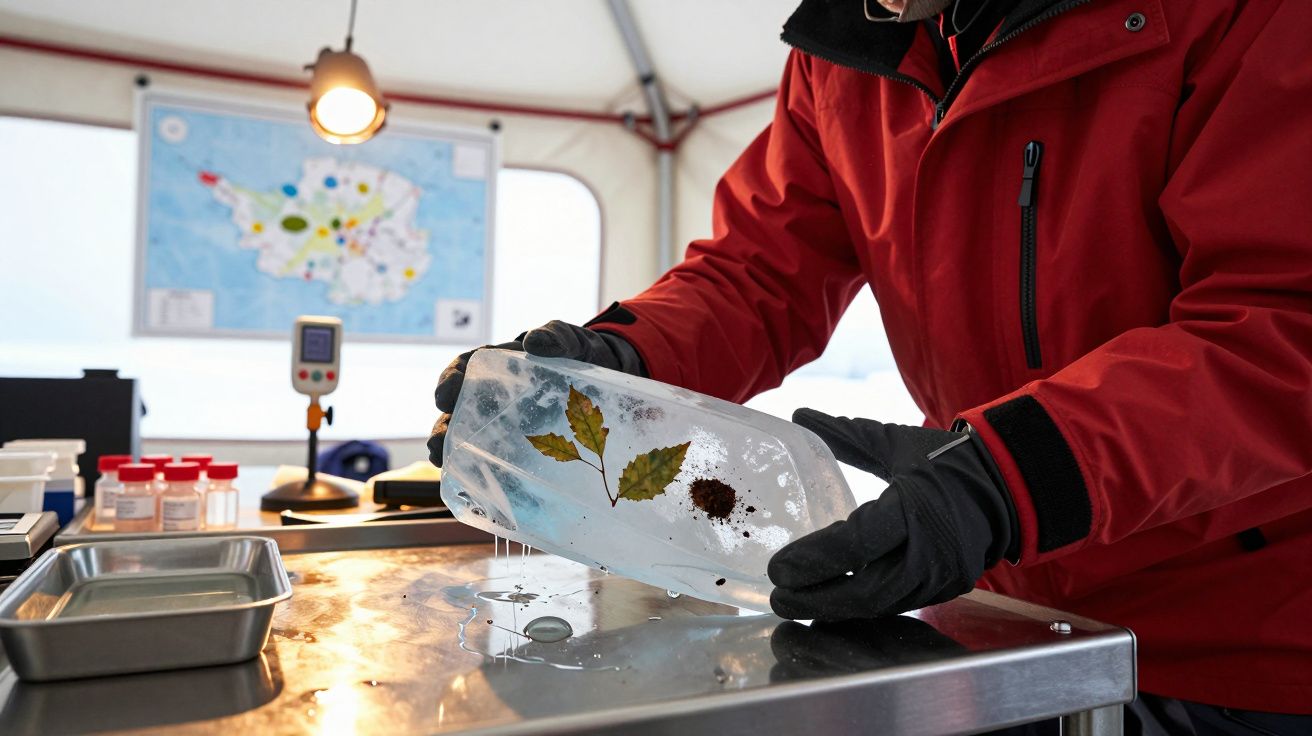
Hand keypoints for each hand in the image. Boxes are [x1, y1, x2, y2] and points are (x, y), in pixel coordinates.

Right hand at [427, 318, 644, 465]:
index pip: (463, 370)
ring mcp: (508, 424)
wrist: (607, 379)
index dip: (448, 382)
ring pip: (471, 440)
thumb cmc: (580, 353)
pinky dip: (489, 476)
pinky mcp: (524, 447)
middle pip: (458, 411)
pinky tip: (483, 490)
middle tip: (438, 446)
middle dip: (444, 429)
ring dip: (454, 455)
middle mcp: (496, 397)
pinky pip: (501, 462)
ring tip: (445, 467)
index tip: (443, 397)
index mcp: (499, 366)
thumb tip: (531, 343)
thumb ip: (555, 336)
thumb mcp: (570, 340)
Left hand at [768, 409, 1016, 620]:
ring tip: (796, 604)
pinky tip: (831, 604)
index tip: (778, 566)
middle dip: (817, 597)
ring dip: (835, 608)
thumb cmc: (948, 460)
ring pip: (879, 604)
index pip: (856, 542)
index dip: (814, 558)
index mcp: (914, 508)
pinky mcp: (946, 590)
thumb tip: (799, 415)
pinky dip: (862, 607)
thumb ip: (846, 435)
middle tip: (779, 596)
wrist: (1011, 485)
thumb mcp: (897, 442)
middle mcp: (928, 550)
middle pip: (865, 588)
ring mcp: (940, 576)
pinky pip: (896, 604)